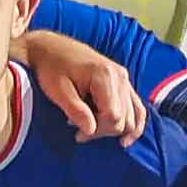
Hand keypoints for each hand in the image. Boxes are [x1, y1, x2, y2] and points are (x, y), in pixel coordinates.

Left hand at [21, 31, 144, 140]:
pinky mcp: (122, 81)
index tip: (77, 133)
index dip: (97, 131)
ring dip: (115, 129)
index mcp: (105, 76)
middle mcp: (120, 76)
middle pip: (124, 118)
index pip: (113, 116)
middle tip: (79, 132)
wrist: (49, 48)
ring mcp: (123, 78)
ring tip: (93, 131)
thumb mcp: (57, 90)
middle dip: (103, 131)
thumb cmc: (50, 68)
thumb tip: (91, 130)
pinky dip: (134, 123)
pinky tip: (125, 139)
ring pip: (134, 115)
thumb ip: (75, 110)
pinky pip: (137, 107)